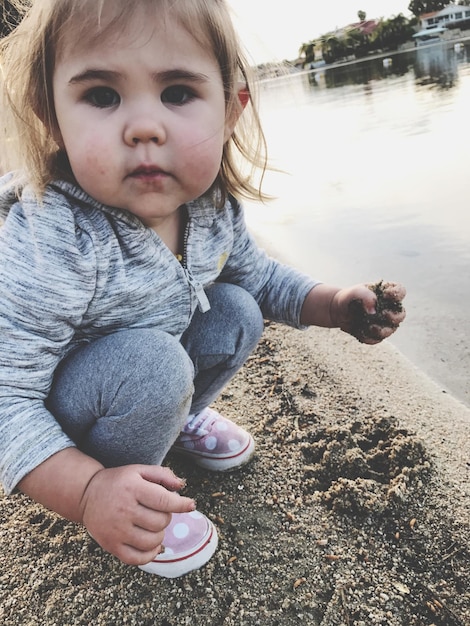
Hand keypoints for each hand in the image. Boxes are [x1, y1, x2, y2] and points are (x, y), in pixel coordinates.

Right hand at [80, 465, 194, 564]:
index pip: (164, 500)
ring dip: (160, 534)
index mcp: (132, 489)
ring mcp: (116, 531)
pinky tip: (152, 544)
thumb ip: (162, 475)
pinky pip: (138, 558)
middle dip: (166, 517)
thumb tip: (181, 486)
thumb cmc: (119, 482)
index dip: (181, 504)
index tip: (191, 505)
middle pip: (160, 522)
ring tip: (153, 525)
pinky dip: (151, 554)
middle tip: (157, 510)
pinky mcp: (111, 546)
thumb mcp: (138, 470)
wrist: (86, 495)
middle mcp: (124, 511)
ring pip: (152, 541)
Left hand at [331, 281, 405, 343]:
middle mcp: (388, 308)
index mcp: (386, 293)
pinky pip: (377, 339)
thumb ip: (365, 295)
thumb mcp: (354, 292)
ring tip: (371, 327)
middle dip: (394, 317)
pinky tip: (360, 332)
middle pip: (401, 315)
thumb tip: (374, 311)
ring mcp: (383, 322)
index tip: (386, 295)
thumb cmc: (348, 297)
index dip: (397, 293)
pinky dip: (370, 337)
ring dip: (383, 330)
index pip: (400, 291)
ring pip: (391, 329)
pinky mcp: (375, 334)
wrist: (337, 310)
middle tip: (384, 314)